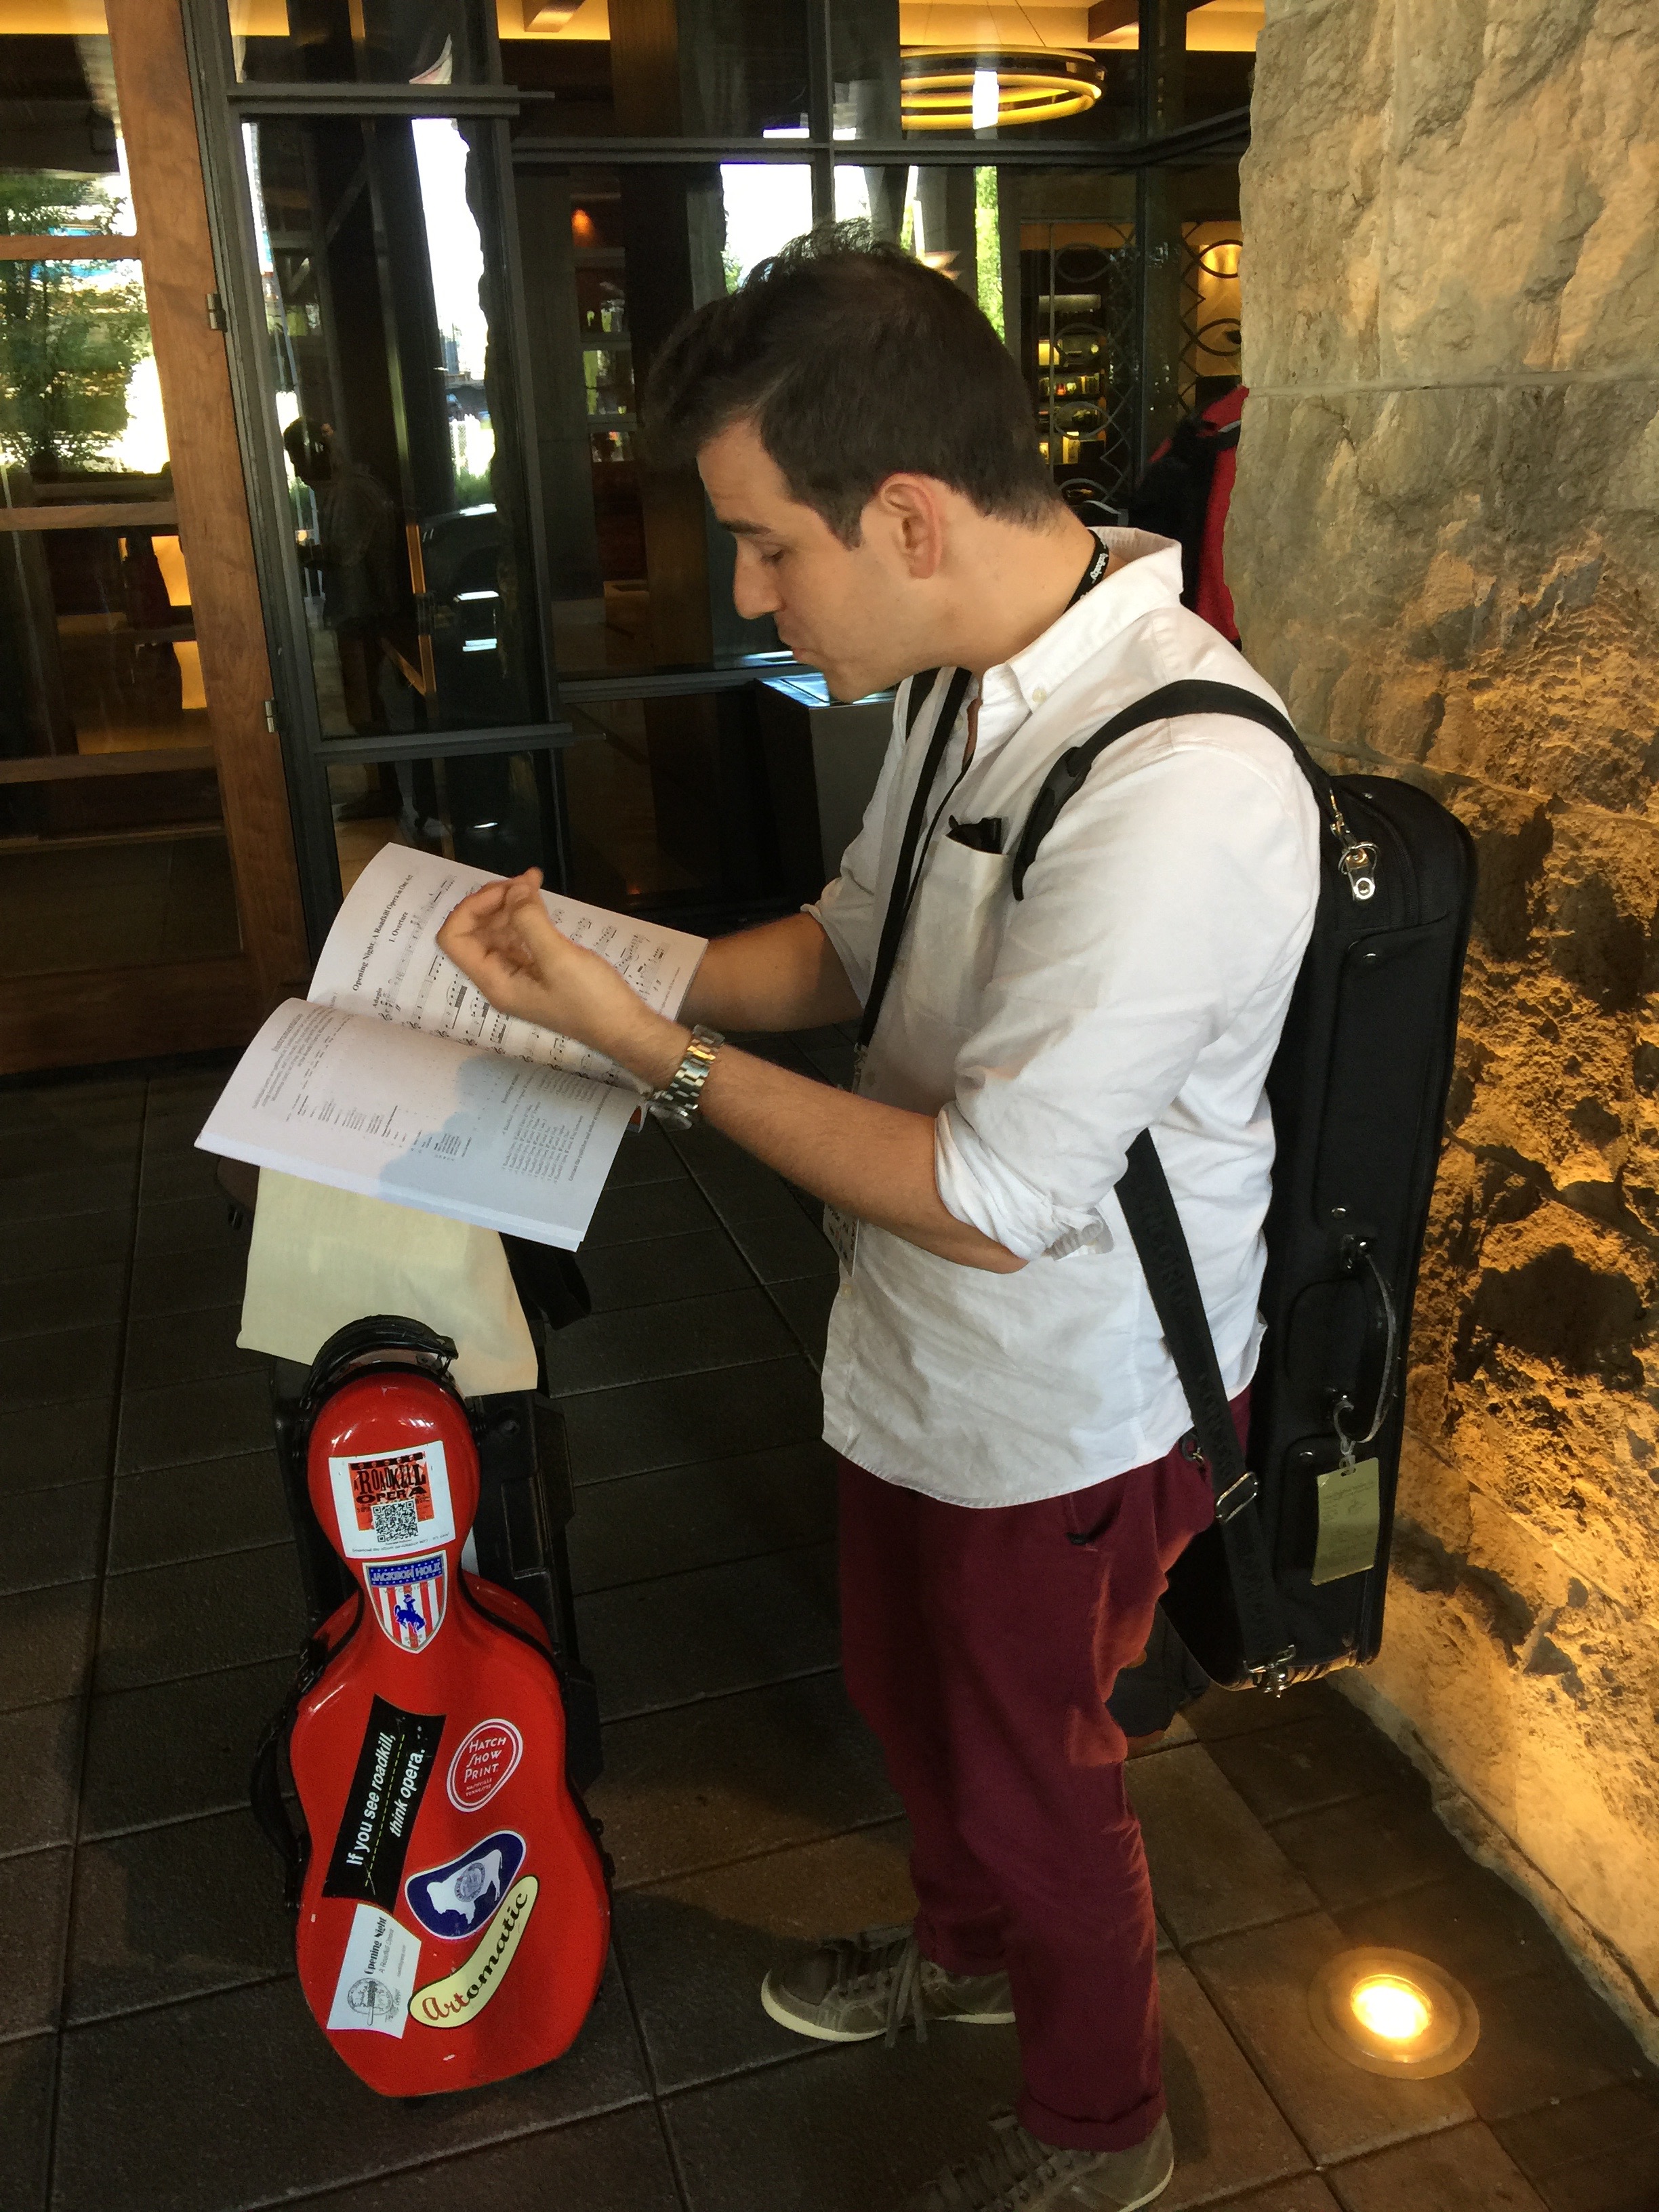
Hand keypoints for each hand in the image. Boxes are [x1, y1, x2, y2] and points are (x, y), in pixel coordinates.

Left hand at [436, 870, 683, 1081]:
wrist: (625, 1028)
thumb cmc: (591, 999)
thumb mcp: (558, 958)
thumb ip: (529, 921)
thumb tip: (513, 889)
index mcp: (494, 982)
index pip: (454, 938)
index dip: (471, 908)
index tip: (507, 891)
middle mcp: (499, 979)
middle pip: (473, 932)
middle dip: (492, 901)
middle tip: (524, 882)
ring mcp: (517, 976)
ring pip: (496, 932)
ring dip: (508, 904)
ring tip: (533, 882)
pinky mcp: (537, 971)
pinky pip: (517, 938)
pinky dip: (523, 915)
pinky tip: (539, 900)